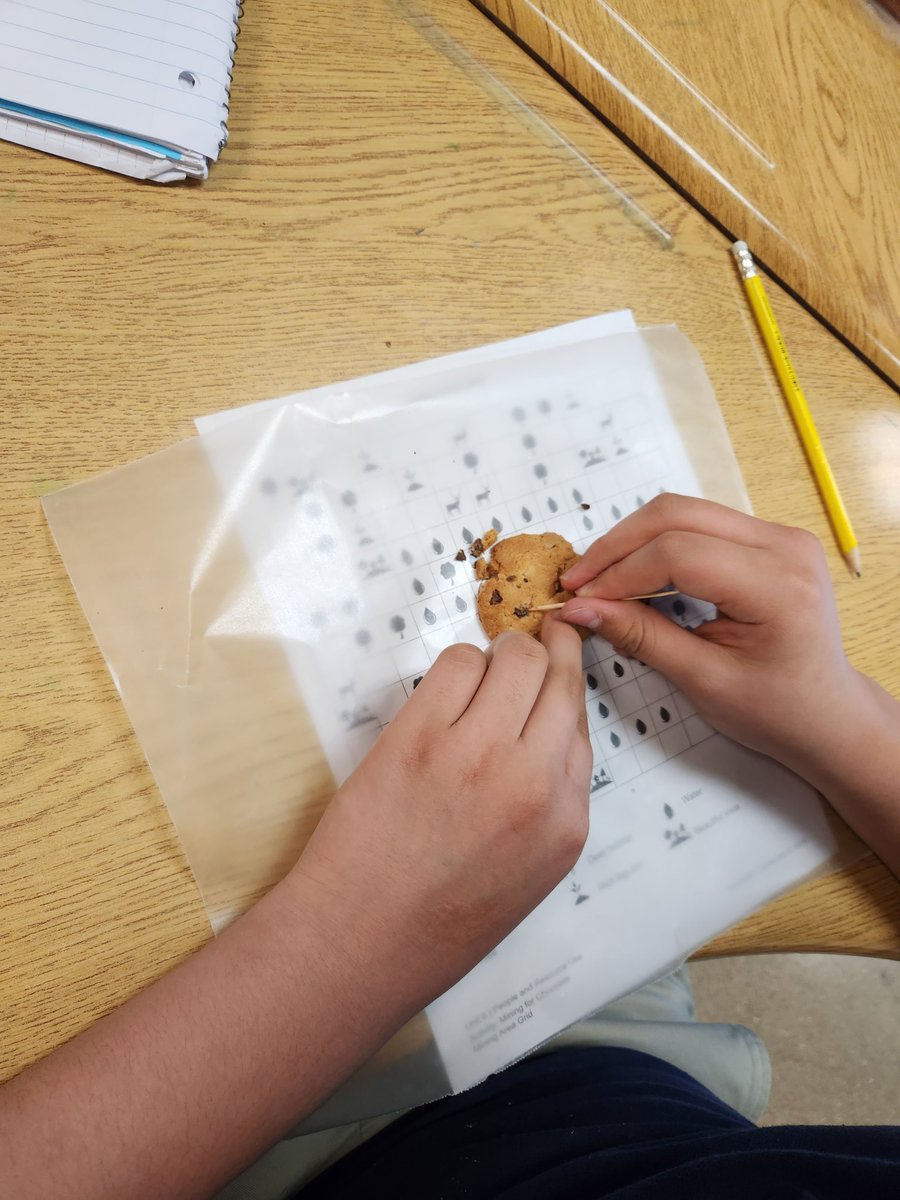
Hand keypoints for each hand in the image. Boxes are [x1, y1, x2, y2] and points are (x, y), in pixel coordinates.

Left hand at [292, 617, 591, 1007]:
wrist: (361, 943)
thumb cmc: (437, 918)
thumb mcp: (529, 871)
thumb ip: (550, 799)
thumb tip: (546, 727)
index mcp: (566, 822)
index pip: (582, 722)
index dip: (565, 685)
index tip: (557, 661)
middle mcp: (533, 782)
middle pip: (556, 675)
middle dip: (542, 653)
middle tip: (521, 649)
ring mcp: (477, 754)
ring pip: (512, 657)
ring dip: (498, 655)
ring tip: (477, 678)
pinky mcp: (420, 737)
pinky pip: (456, 663)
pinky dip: (457, 666)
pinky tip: (443, 692)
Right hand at [557, 493, 859, 773]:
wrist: (828, 714)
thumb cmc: (777, 710)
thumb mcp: (703, 681)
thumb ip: (642, 637)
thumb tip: (580, 609)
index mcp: (778, 585)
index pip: (678, 554)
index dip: (620, 574)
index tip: (581, 600)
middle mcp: (785, 546)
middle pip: (678, 515)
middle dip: (618, 546)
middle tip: (578, 582)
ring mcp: (780, 536)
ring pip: (685, 511)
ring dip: (634, 540)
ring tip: (600, 578)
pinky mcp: (769, 539)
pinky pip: (700, 523)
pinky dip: (657, 543)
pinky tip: (633, 572)